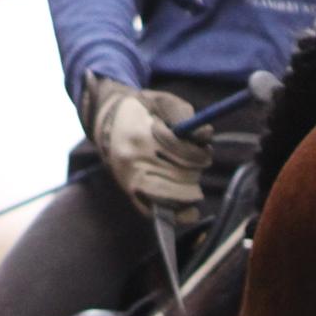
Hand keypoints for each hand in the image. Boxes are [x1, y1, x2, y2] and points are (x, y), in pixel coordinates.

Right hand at [81, 74, 212, 222]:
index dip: (200, 155)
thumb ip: (185, 115)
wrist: (108, 122)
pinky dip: (178, 214)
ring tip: (191, 179)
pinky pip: (158, 212)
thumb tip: (206, 135)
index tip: (205, 152)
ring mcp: (130, 180)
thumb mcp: (163, 101)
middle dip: (196, 172)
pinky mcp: (131, 195)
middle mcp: (133, 161)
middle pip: (180, 176)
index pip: (181, 153)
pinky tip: (191, 210)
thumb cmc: (141, 110)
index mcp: (141, 135)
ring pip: (172, 196)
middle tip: (198, 165)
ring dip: (190, 190)